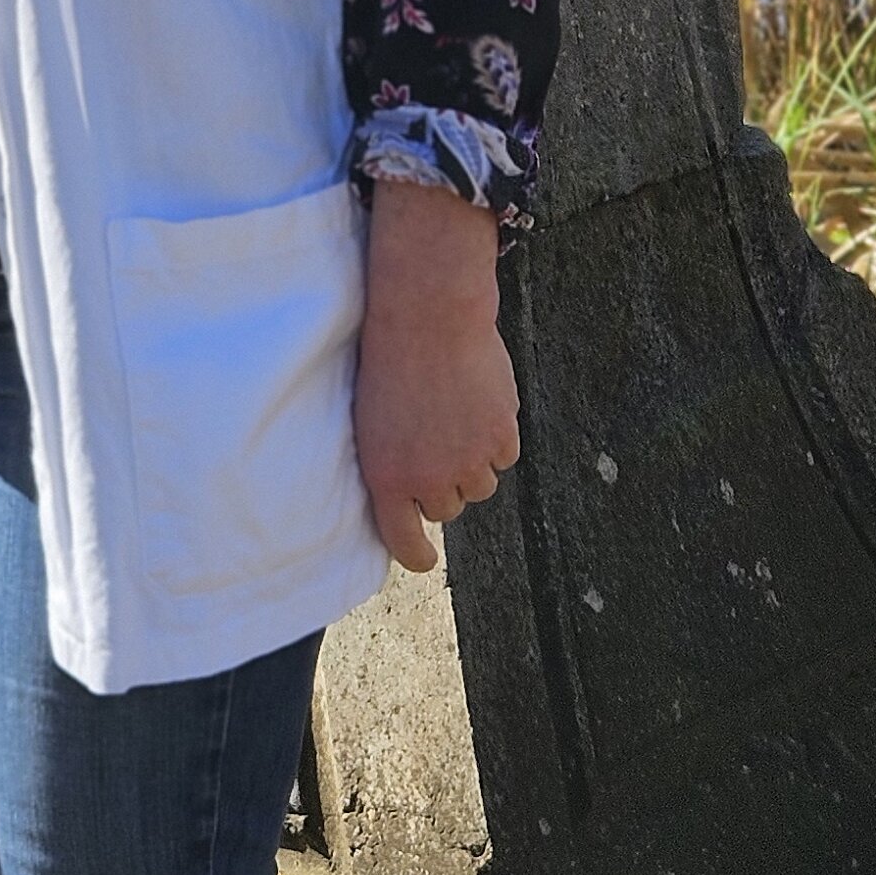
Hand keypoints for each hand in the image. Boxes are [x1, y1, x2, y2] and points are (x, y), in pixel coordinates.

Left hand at [354, 179, 519, 573]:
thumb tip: (414, 493)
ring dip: (471, 460)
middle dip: (442, 482)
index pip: (403, 541)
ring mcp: (469, 462)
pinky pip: (504, 455)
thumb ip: (394, 462)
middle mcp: (430, 480)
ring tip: (453, 413)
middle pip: (447, 507)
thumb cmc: (388, 358)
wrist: (426, 315)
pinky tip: (476, 400)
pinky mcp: (501, 438)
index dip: (417, 554)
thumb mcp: (371, 417)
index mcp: (386, 477)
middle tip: (432, 437)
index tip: (425, 560)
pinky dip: (495, 435)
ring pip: (479, 484)